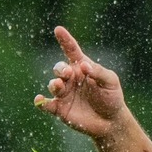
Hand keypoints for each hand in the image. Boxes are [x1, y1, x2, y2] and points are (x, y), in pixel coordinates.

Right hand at [33, 25, 129, 141]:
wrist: (111, 121)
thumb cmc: (112, 97)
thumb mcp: (110, 81)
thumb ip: (98, 72)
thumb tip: (83, 66)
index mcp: (82, 68)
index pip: (71, 51)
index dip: (65, 40)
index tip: (59, 30)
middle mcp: (70, 79)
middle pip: (59, 68)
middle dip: (60, 68)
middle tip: (67, 73)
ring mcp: (64, 93)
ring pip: (53, 84)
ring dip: (54, 83)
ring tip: (58, 84)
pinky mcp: (60, 108)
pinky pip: (46, 104)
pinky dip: (41, 102)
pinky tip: (40, 99)